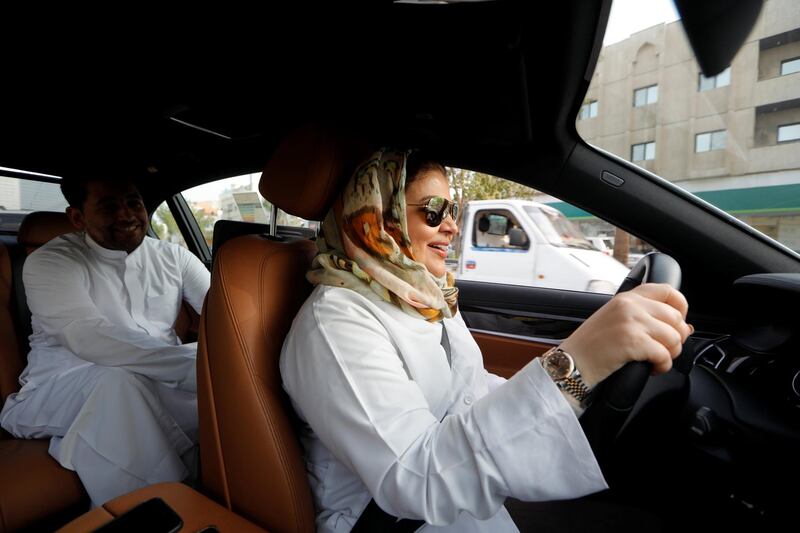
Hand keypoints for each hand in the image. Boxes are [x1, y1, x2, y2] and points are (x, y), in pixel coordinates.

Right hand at [558, 283, 692, 387]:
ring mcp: (631, 322)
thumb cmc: (591, 346)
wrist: (572, 362)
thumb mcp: (616, 321)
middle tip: (663, 350)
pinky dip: (662, 366)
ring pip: (674, 338)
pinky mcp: (632, 342)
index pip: (668, 291)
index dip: (681, 308)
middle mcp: (629, 305)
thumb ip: (647, 318)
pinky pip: (664, 355)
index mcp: (627, 297)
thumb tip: (685, 327)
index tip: (677, 323)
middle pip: (675, 318)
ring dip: (670, 354)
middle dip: (676, 339)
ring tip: (655, 360)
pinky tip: (650, 368)